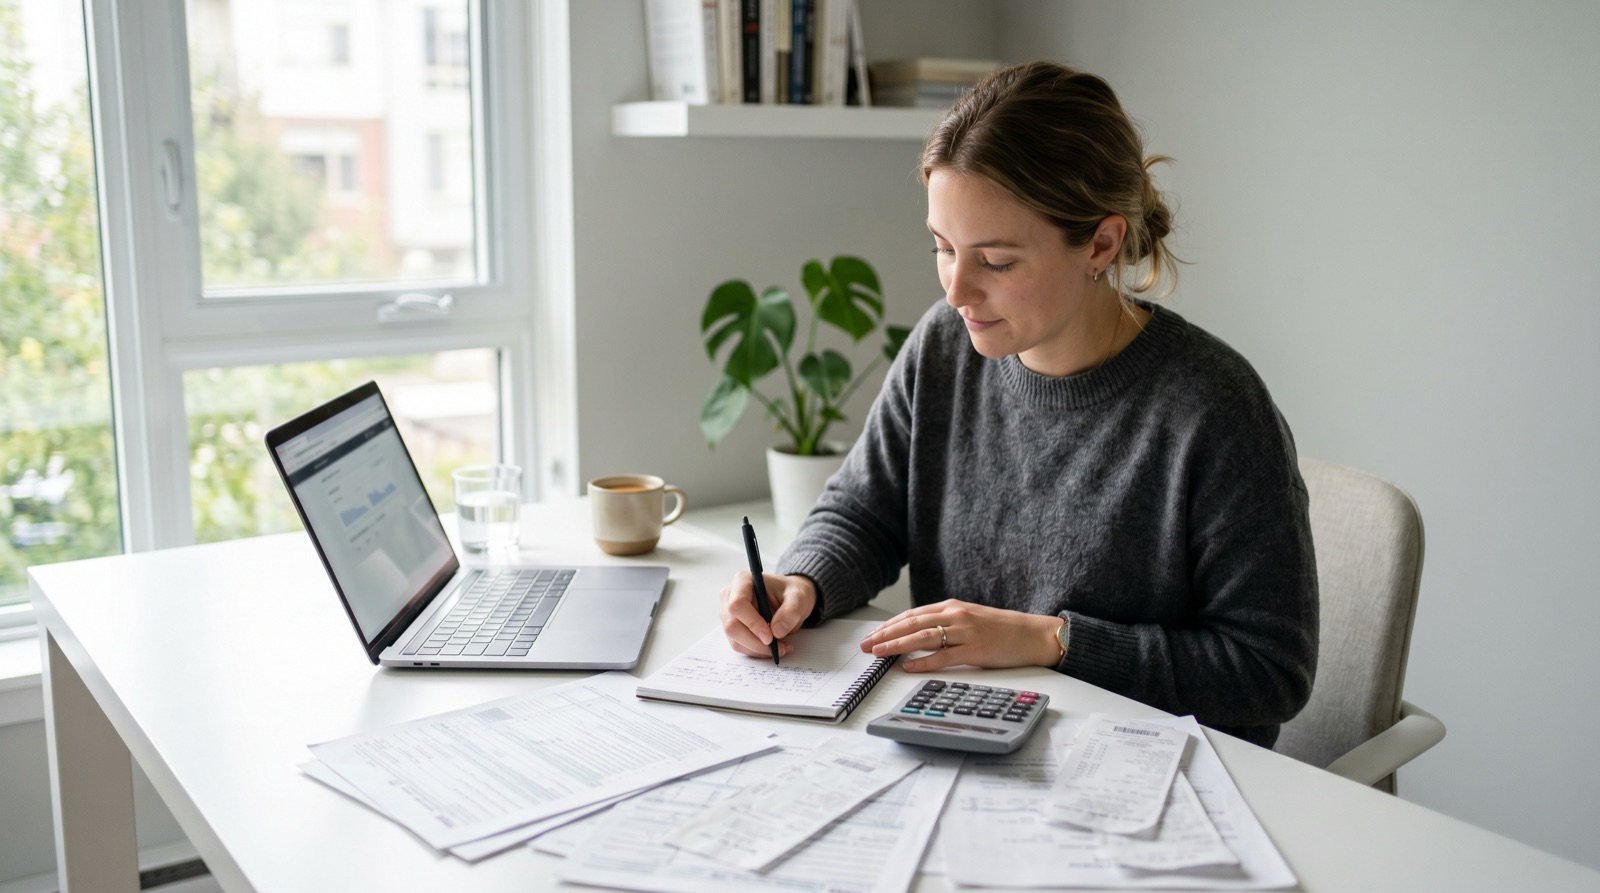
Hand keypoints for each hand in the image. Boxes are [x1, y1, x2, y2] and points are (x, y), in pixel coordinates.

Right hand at [719, 572, 817, 659]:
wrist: (790, 599)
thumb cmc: (791, 593)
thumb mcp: (799, 597)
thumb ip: (791, 611)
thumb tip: (777, 631)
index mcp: (743, 581)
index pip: (737, 604)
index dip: (752, 623)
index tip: (770, 636)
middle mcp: (730, 596)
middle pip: (732, 626)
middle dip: (756, 642)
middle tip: (779, 647)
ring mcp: (729, 614)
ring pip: (735, 640)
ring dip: (758, 649)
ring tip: (782, 647)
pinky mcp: (733, 629)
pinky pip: (740, 646)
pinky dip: (757, 651)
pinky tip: (774, 647)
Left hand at [859, 599, 1061, 672]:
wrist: (1033, 634)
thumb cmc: (1002, 629)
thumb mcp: (970, 619)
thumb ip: (945, 624)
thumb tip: (918, 634)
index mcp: (952, 607)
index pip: (913, 614)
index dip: (889, 625)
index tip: (872, 634)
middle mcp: (956, 615)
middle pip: (912, 623)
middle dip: (885, 634)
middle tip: (865, 645)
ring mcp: (966, 632)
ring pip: (923, 636)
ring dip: (897, 645)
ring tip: (878, 653)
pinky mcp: (976, 649)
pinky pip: (944, 655)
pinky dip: (923, 661)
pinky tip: (908, 666)